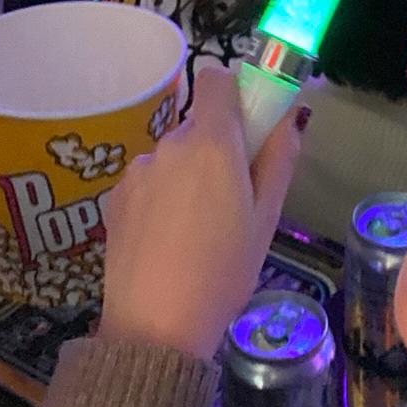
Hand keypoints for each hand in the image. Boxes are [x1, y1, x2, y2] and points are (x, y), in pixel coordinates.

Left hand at [98, 63, 307, 359]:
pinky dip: (160, 200)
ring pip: (172, 157)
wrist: (155, 327)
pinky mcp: (115, 197)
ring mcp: (137, 170)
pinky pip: (148, 182)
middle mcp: (169, 144)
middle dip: (216, 149)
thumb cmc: (224, 272)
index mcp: (211, 142)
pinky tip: (167, 242)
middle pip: (198, 125)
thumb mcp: (267, 218)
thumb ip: (279, 157)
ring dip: (186, 177)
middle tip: (233, 201)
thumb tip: (291, 114)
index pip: (216, 78)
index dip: (236, 93)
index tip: (250, 126)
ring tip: (197, 232)